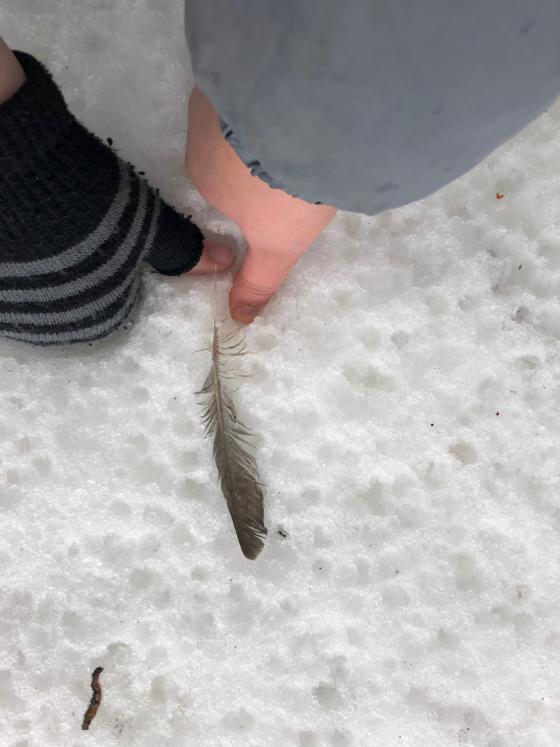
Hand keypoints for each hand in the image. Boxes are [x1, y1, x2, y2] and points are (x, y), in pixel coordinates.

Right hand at [185, 87, 335, 322]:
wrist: (299, 118)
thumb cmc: (282, 190)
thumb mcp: (278, 244)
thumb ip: (259, 279)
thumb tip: (239, 319)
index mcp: (206, 173)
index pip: (226, 183)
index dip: (256, 188)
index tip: (284, 186)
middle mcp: (203, 130)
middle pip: (234, 143)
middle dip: (264, 150)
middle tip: (304, 155)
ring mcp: (220, 88)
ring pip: (244, 106)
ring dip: (270, 115)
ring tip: (311, 123)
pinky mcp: (240, 57)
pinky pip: (254, 76)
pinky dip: (275, 86)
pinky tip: (304, 92)